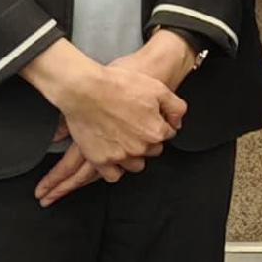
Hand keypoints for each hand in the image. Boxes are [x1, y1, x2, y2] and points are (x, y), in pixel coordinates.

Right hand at [21, 42, 182, 203]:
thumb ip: (175, 107)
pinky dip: (115, 169)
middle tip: (135, 127)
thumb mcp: (157, 88)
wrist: (84, 90)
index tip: (149, 119)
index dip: (159, 124)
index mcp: (156, 131)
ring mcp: (119, 156)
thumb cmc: (118, 86)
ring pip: (135, 165)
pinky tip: (113, 156)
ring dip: (133, 156)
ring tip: (124, 141)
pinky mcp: (100, 160)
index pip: (167, 135)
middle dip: (147, 140)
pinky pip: (113, 175)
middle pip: (153, 150)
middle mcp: (140, 147)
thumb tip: (177, 123)